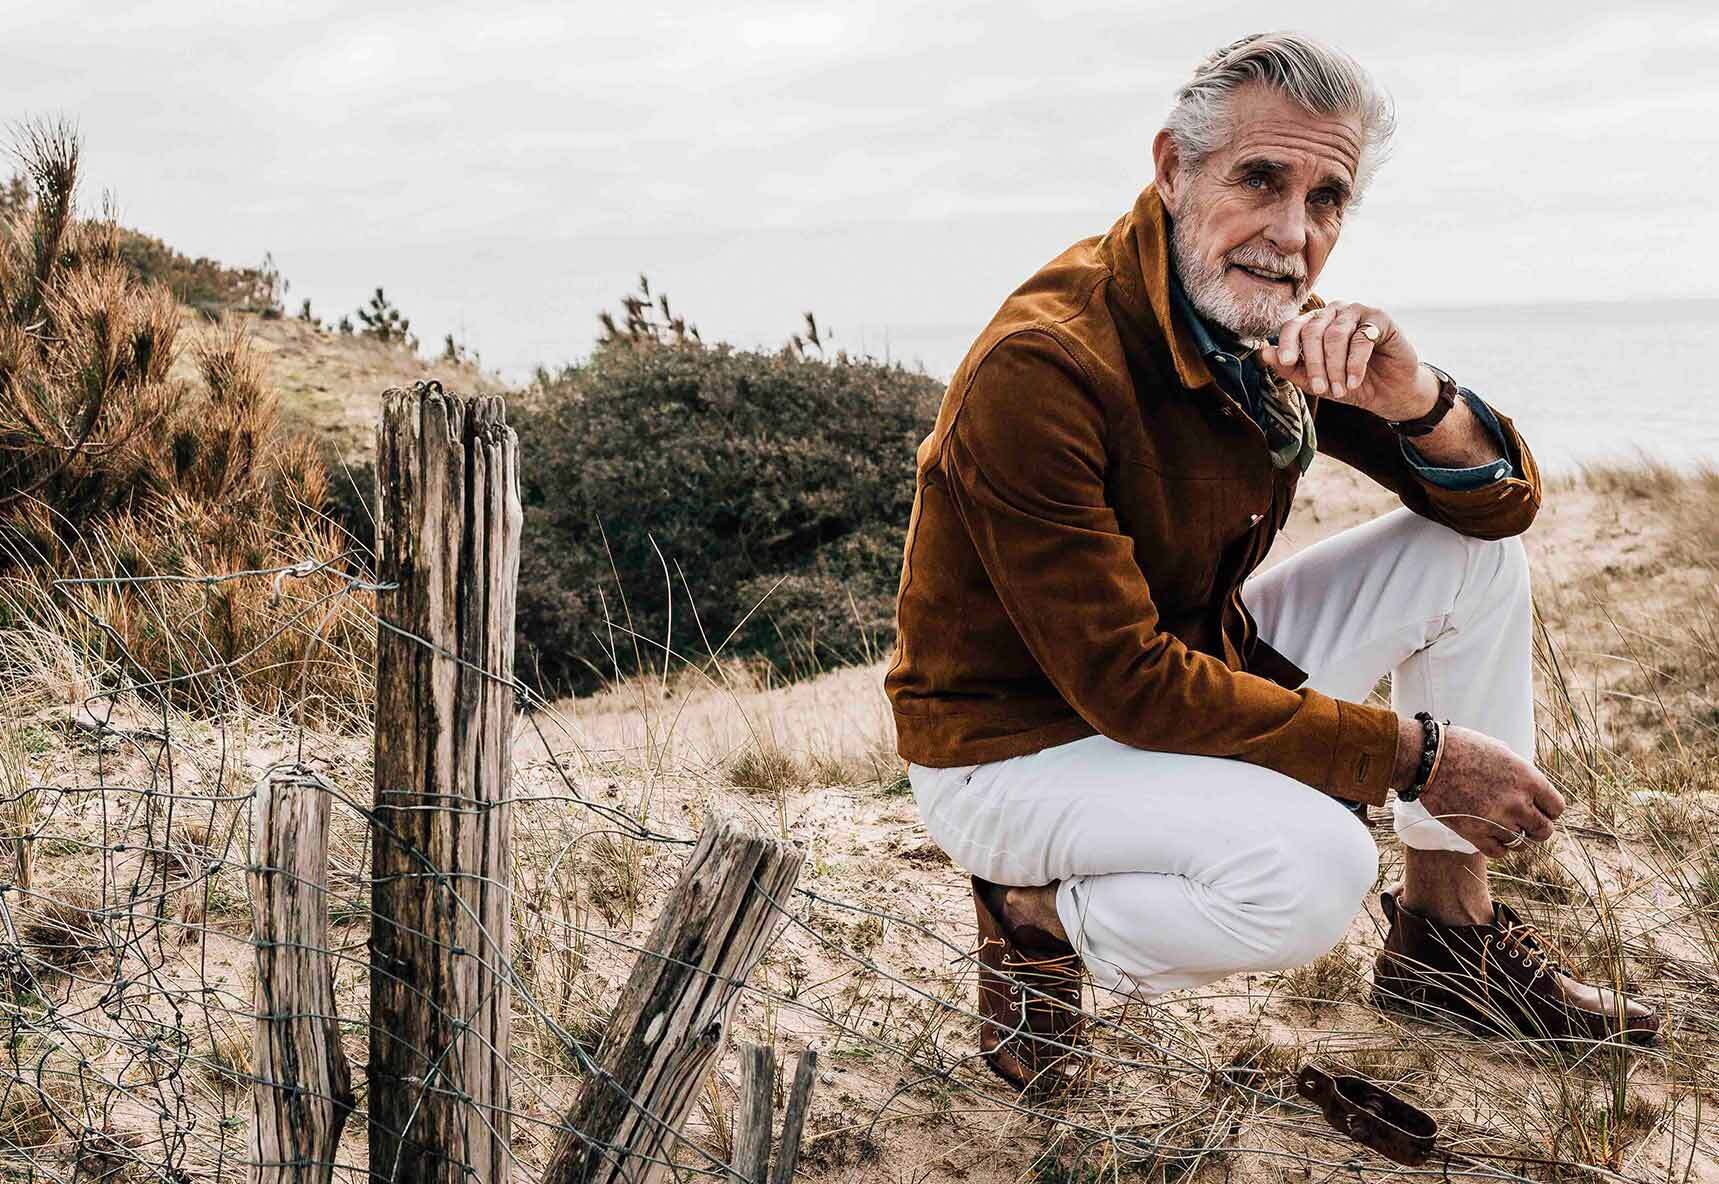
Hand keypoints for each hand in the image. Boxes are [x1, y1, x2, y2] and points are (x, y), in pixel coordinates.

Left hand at [1259, 302, 1433, 422]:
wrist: (1388, 391)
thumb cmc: (1347, 383)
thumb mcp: (1315, 381)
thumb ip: (1290, 368)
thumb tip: (1264, 353)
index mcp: (1313, 323)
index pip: (1293, 326)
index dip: (1287, 344)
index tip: (1287, 363)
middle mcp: (1332, 312)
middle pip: (1313, 331)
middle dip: (1315, 364)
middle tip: (1321, 390)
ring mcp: (1356, 312)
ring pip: (1335, 335)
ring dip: (1335, 367)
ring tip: (1339, 390)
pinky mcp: (1379, 319)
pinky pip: (1361, 339)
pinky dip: (1355, 364)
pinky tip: (1353, 381)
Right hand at [1413, 725, 1565, 858]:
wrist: (1427, 758)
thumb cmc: (1463, 748)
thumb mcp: (1501, 751)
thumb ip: (1521, 773)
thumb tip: (1531, 789)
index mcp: (1528, 779)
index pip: (1556, 809)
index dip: (1548, 810)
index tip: (1538, 809)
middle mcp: (1518, 802)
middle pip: (1544, 831)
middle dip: (1536, 828)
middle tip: (1524, 822)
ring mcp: (1496, 820)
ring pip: (1521, 844)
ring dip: (1515, 837)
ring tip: (1502, 825)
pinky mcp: (1475, 833)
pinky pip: (1499, 852)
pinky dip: (1498, 846)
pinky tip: (1490, 834)